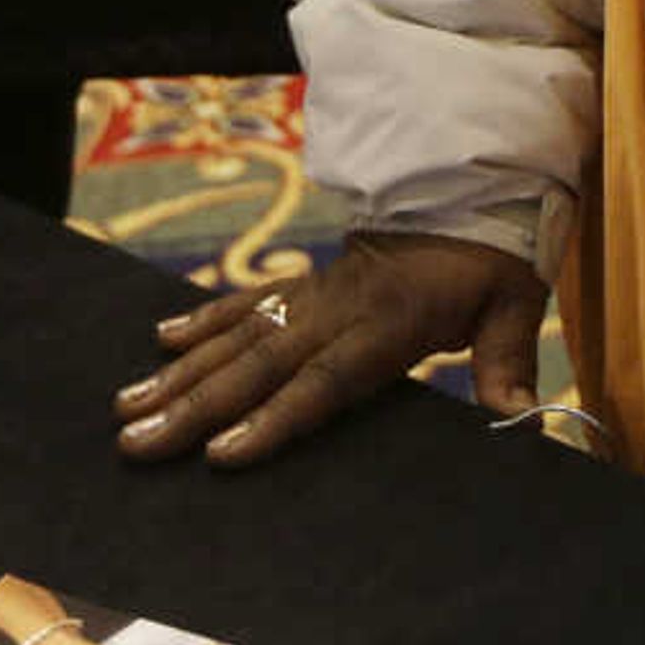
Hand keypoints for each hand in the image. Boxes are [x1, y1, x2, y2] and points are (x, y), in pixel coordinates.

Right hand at [114, 233, 545, 468]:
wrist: (470, 190)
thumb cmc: (490, 260)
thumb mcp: (513, 303)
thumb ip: (506, 360)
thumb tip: (519, 419)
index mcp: (387, 321)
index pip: (322, 380)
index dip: (273, 419)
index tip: (220, 454)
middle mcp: (336, 306)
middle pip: (257, 363)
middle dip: (193, 405)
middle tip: (135, 442)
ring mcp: (313, 291)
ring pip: (236, 333)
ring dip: (179, 371)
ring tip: (125, 405)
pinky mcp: (304, 282)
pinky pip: (243, 301)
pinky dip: (199, 319)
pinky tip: (157, 341)